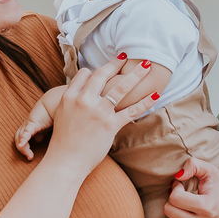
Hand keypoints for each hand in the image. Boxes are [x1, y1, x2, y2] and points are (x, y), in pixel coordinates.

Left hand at [15, 99, 54, 159]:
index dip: (24, 149)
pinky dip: (23, 140)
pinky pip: (26, 133)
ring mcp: (28, 124)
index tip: (31, 157)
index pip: (21, 139)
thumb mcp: (46, 127)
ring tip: (29, 155)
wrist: (54, 102)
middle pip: (17, 139)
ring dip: (23, 148)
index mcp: (29, 127)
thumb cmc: (52, 114)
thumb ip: (42, 133)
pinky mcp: (32, 122)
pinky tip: (22, 146)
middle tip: (30, 157)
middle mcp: (26, 126)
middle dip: (22, 150)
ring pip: (19, 137)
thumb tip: (38, 141)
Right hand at [45, 58, 144, 179]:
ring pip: (121, 87)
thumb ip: (74, 101)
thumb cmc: (63, 141)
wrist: (65, 161)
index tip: (105, 69)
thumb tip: (86, 94)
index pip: (85, 74)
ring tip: (146, 65)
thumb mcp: (62, 114)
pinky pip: (132, 110)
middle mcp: (84, 100)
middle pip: (103, 74)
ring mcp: (98, 112)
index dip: (95, 70)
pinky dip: (146, 102)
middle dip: (116, 63)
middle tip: (126, 56)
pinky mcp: (110, 125)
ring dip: (136, 74)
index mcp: (70, 96)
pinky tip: (155, 95)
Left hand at [161, 160, 218, 217]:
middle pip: (169, 211)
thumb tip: (177, 175)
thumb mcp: (211, 172)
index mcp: (207, 207)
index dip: (176, 189)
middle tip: (183, 201)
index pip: (174, 198)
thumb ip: (194, 165)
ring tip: (182, 215)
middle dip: (173, 203)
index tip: (182, 187)